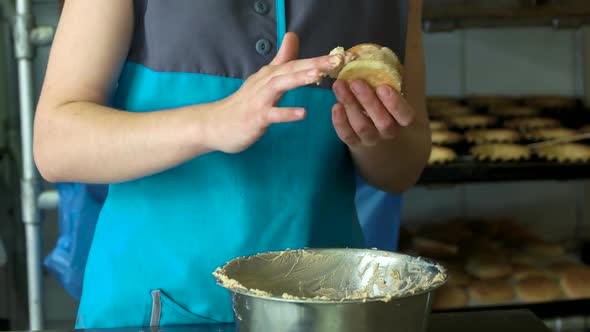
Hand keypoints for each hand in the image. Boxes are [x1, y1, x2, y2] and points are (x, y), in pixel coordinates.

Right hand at [206, 32, 342, 152]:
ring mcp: (259, 100)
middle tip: (337, 60)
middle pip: (290, 69)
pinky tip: (302, 113)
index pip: (296, 63)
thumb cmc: (242, 104)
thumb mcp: (263, 79)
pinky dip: (287, 113)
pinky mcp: (255, 117)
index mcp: (270, 75)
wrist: (214, 125)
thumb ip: (281, 60)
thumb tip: (293, 36)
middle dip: (314, 63)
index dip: (318, 59)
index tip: (341, 56)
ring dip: (298, 79)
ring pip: (280, 85)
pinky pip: (272, 115)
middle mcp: (265, 83)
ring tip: (318, 76)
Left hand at [332, 80, 415, 146]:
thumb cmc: (382, 102)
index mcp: (402, 119)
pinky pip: (347, 137)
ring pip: (363, 128)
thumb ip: (388, 75)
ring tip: (339, 87)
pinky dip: (340, 122)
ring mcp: (372, 140)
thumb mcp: (390, 89)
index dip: (395, 103)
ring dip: (351, 106)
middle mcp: (389, 132)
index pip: (405, 116)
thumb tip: (386, 44)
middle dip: (368, 101)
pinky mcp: (355, 143)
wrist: (373, 130)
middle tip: (355, 82)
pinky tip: (335, 106)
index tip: (382, 87)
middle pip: (383, 122)